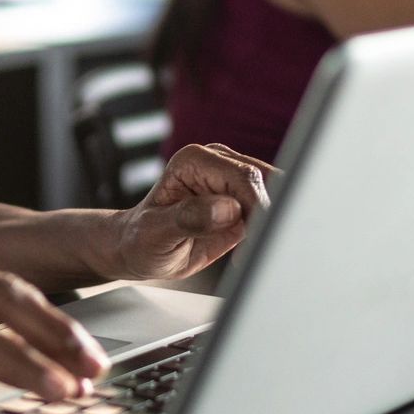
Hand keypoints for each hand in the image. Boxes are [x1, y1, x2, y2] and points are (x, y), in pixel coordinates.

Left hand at [107, 143, 272, 280]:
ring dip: (273, 224)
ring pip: (274, 196)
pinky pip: (267, 216)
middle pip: (264, 182)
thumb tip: (228, 208)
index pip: (242, 176)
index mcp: (194, 161)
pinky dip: (269, 234)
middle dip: (270, 214)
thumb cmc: (140, 238)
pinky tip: (256, 252)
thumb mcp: (156, 231)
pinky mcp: (242, 206)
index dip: (256, 205)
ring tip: (261, 253)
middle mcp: (217, 165)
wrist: (138, 251)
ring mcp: (231, 184)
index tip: (257, 235)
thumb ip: (190, 217)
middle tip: (266, 248)